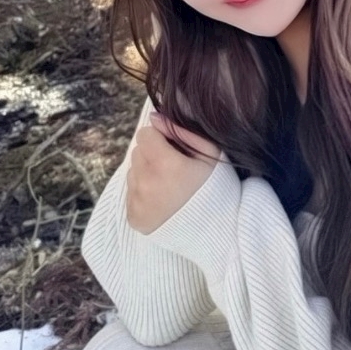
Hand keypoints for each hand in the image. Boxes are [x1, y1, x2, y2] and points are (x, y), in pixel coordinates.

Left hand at [126, 113, 222, 234]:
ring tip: (169, 187)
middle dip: (153, 155)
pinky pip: (131, 194)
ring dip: (147, 174)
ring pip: (133, 172)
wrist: (219, 231)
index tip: (175, 149)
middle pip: (137, 153)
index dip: (160, 138)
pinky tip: (164, 201)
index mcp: (165, 165)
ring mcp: (138, 203)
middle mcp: (146, 184)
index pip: (145, 134)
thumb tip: (155, 118)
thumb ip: (182, 131)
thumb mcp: (211, 154)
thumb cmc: (217, 188)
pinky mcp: (134, 218)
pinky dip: (144, 194)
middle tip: (174, 169)